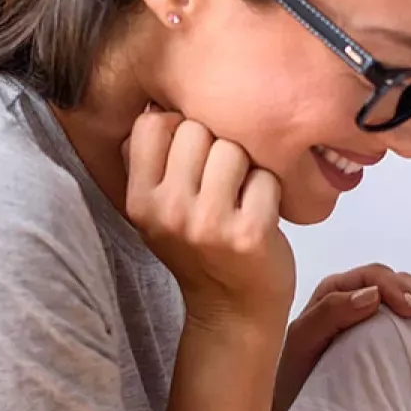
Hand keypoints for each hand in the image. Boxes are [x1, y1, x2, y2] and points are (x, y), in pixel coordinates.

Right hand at [126, 111, 294, 330]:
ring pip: (232, 148)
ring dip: (246, 167)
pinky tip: (261, 214)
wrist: (233, 311)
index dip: (179, 128)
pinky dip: (271, 191)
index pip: (152, 123)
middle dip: (217, 146)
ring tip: (241, 196)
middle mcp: (167, 211)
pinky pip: (265, 177)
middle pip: (196, 128)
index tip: (193, 155)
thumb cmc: (201, 249)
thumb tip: (156, 99)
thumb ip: (150, 160)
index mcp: (139, 200)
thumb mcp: (158, 210)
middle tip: (223, 182)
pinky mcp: (248, 234)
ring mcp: (207, 224)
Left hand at [271, 265, 410, 410]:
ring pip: (410, 296)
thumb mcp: (303, 343)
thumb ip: (330, 314)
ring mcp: (374, 316)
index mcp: (334, 293)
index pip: (372, 277)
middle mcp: (355, 298)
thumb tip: (372, 294)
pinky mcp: (388, 334)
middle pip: (397, 284)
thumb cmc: (297, 379)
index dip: (396, 289)